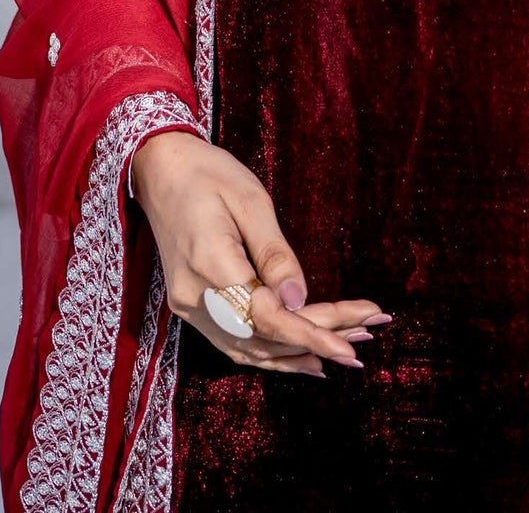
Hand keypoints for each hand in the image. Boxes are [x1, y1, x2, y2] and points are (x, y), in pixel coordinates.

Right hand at [130, 129, 389, 376]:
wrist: (160, 169)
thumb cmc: (209, 174)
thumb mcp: (251, 200)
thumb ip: (275, 255)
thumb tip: (299, 301)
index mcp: (210, 264)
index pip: (267, 318)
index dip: (312, 336)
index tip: (350, 349)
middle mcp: (194, 297)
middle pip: (264, 337)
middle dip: (318, 340)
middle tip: (368, 332)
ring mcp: (189, 307)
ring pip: (249, 350)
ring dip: (298, 355)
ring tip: (346, 350)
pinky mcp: (191, 307)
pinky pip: (234, 343)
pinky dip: (270, 354)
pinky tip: (302, 359)